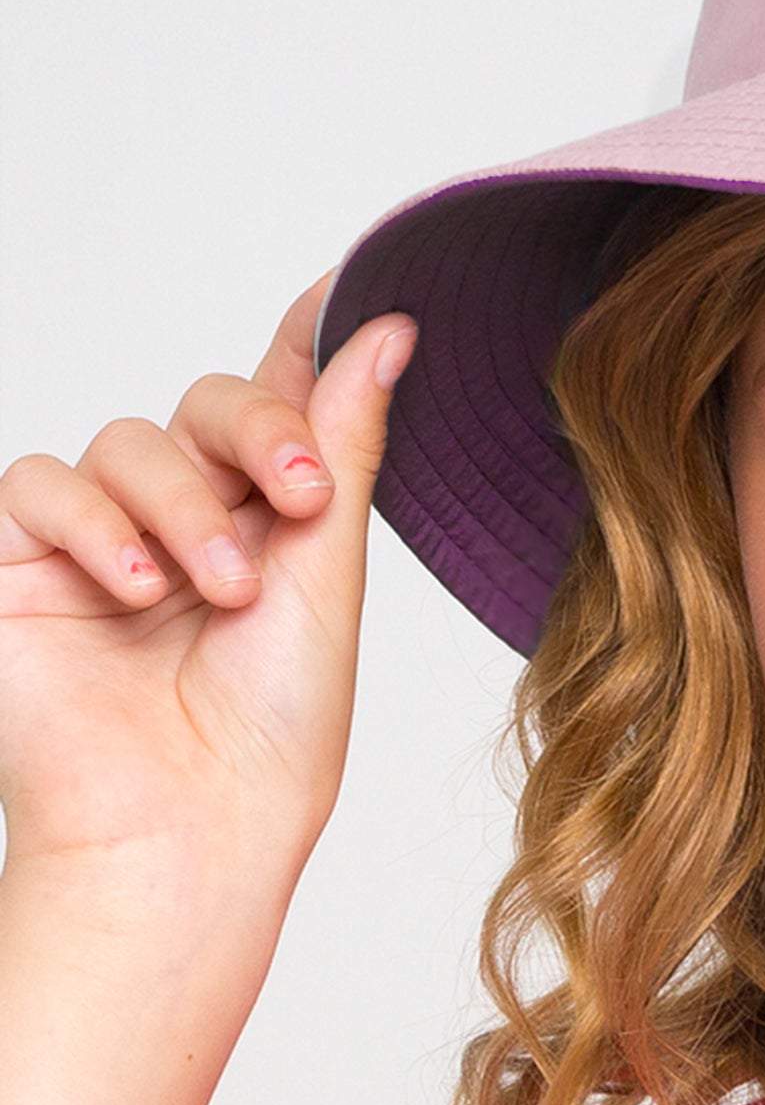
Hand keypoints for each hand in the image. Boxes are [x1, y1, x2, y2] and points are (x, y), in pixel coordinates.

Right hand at [0, 271, 417, 875]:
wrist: (195, 824)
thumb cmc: (276, 725)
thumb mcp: (327, 569)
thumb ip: (340, 443)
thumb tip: (388, 328)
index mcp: (271, 519)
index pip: (286, 402)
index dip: (309, 338)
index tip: (352, 281)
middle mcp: (187, 517)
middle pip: (206, 404)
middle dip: (257, 434)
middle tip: (300, 501)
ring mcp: (99, 539)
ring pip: (124, 440)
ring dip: (179, 506)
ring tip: (214, 591)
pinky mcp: (16, 566)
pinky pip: (38, 485)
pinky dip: (93, 525)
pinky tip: (136, 588)